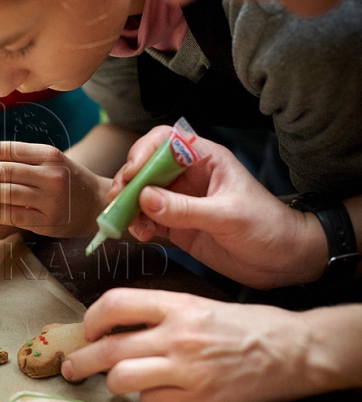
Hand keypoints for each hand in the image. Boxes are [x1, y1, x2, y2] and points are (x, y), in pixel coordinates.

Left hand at [0, 141, 109, 237]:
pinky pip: (13, 215)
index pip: (5, 150)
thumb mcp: (48, 162)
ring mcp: (50, 199)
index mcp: (48, 154)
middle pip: (2, 170)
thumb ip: (18, 159)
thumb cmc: (65, 181)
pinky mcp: (48, 221)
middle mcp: (50, 174)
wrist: (97, 205)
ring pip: (5, 192)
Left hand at [62, 288, 328, 401]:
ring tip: (117, 381)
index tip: (87, 331)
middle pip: (108, 349)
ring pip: (122, 378)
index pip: (115, 304)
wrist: (291, 350)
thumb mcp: (198, 304)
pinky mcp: (199, 399)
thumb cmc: (243, 325)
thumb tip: (115, 327)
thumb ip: (157, 313)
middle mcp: (177, 335)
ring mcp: (187, 369)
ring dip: (113, 382)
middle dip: (80, 360)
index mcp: (177, 305)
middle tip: (71, 367)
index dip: (91, 319)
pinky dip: (147, 401)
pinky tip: (156, 393)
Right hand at [111, 126, 326, 288]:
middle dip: (128, 182)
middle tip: (118, 201)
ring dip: (128, 206)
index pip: (164, 141)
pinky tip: (140, 234)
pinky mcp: (175, 225)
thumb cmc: (267, 227)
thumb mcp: (228, 215)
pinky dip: (137, 225)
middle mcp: (187, 176)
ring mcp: (179, 201)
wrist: (284, 261)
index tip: (133, 173)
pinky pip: (146, 219)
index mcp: (204, 160)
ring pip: (140, 195)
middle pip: (144, 167)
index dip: (143, 152)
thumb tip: (144, 198)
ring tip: (126, 222)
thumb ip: (185, 209)